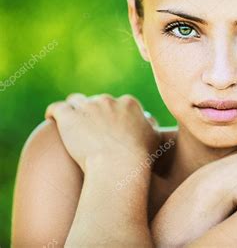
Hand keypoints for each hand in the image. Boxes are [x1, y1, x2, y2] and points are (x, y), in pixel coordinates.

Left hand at [45, 93, 159, 171]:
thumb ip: (151, 125)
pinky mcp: (69, 117)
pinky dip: (54, 112)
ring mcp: (88, 107)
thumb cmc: (139, 156)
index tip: (108, 127)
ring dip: (75, 110)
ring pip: (76, 100)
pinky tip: (51, 118)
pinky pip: (57, 108)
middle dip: (94, 113)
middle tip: (90, 130)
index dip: (112, 115)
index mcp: (129, 103)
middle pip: (97, 101)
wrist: (118, 165)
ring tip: (70, 123)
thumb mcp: (155, 139)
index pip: (118, 103)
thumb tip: (148, 120)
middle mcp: (109, 100)